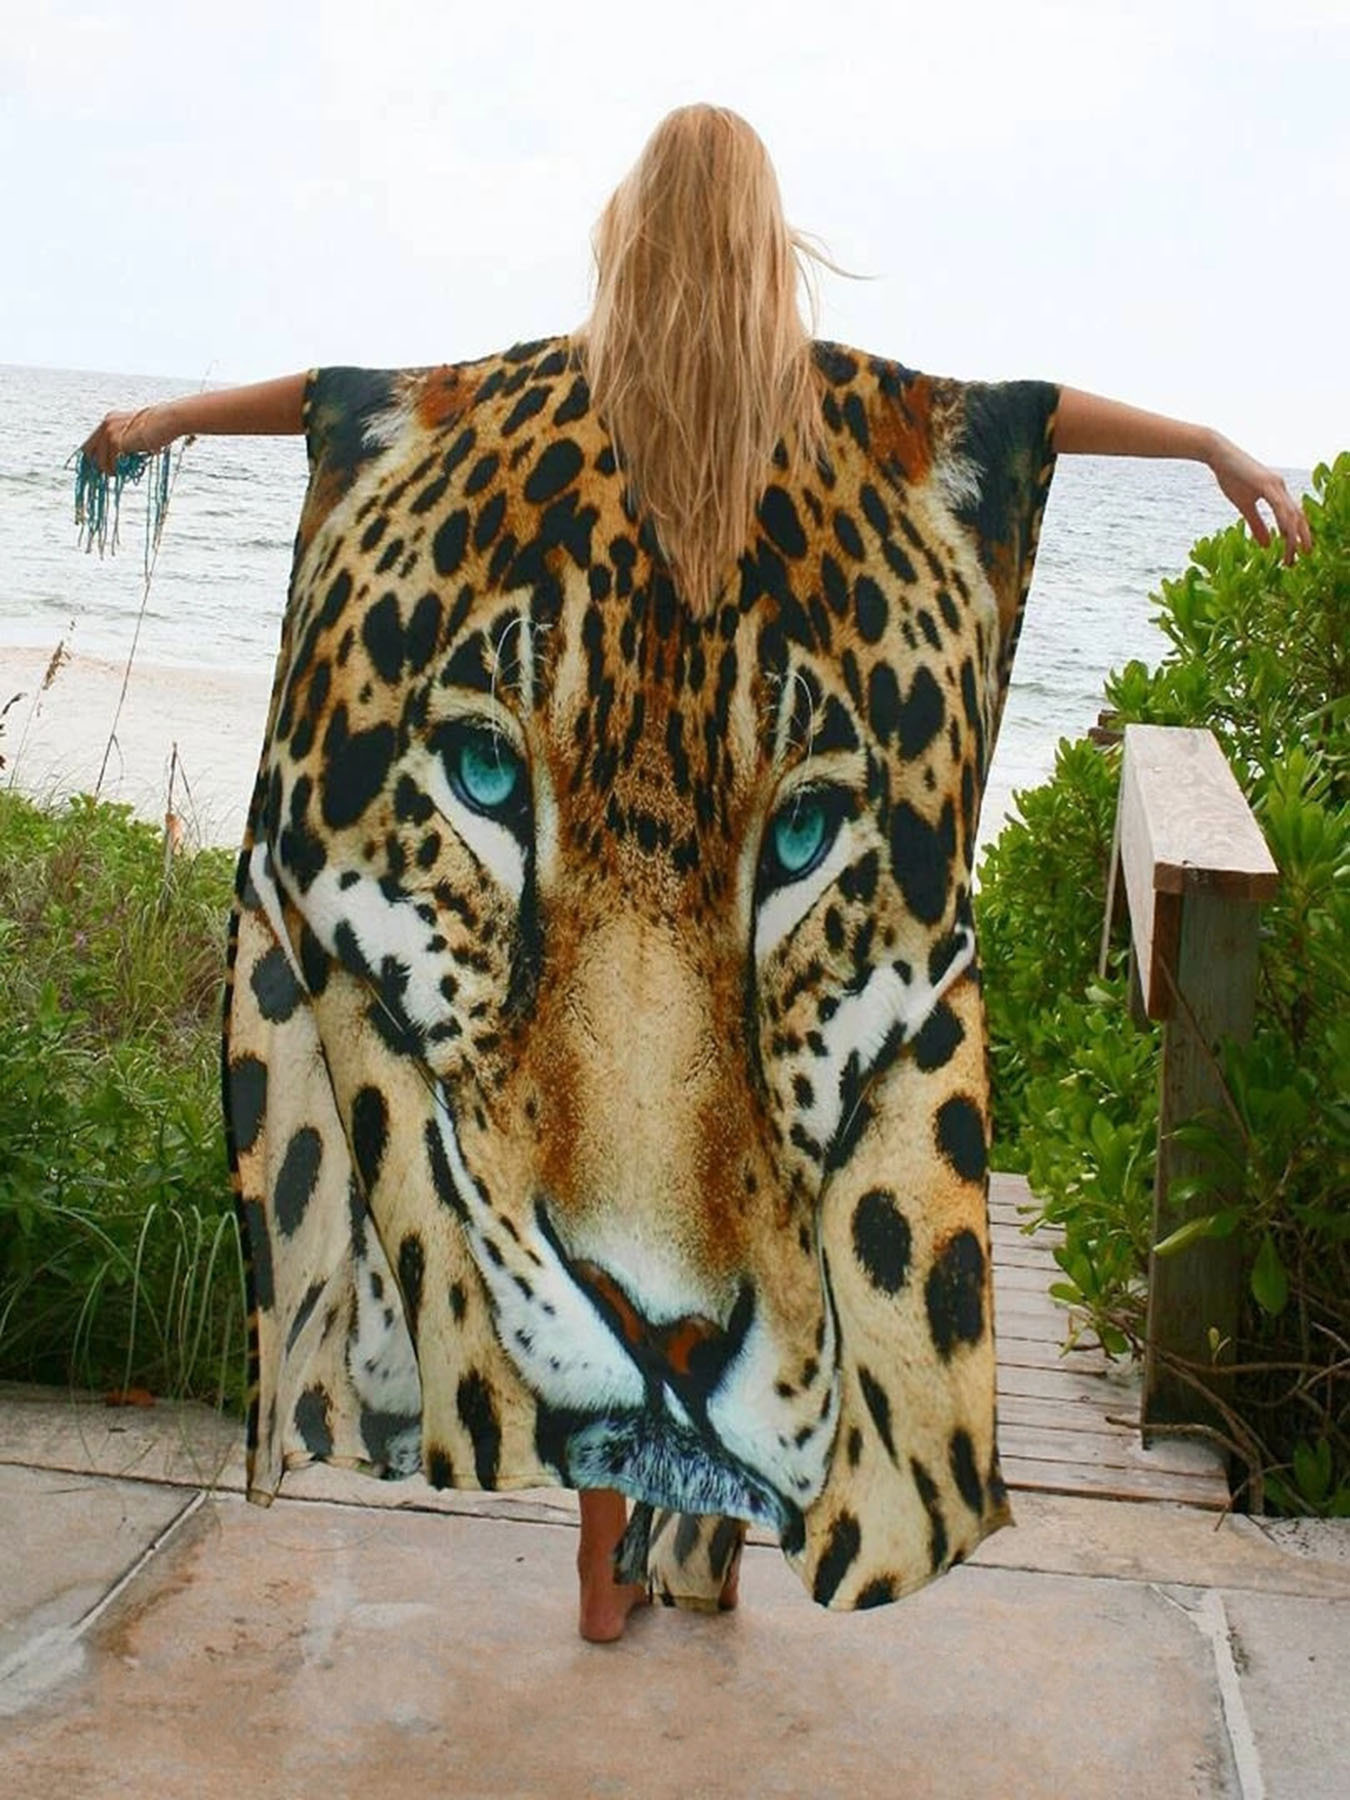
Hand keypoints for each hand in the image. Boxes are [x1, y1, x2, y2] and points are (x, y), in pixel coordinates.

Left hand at [80, 405, 172, 475]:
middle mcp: (106, 424)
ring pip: (98, 460)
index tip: (100, 468)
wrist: (168, 420)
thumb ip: (126, 443)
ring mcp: (110, 432)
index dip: (94, 456)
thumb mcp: (137, 434)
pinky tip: (123, 472)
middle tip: (107, 472)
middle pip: (88, 450)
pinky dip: (115, 470)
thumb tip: (120, 461)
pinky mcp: (117, 442)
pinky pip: (110, 463)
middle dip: (96, 464)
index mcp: (110, 420)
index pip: (92, 442)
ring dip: (107, 470)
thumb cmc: (159, 428)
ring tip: (117, 474)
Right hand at [1209, 435, 1311, 564]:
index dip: (1297, 536)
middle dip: (1301, 540)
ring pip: (1292, 514)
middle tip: (1299, 560)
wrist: (1219, 455)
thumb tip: (1267, 545)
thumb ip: (1256, 524)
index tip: (1294, 555)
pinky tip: (1285, 534)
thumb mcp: (1244, 506)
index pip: (1293, 518)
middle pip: (1298, 517)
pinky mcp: (1267, 483)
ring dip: (1293, 536)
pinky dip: (1284, 521)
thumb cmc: (1231, 476)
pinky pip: (1280, 506)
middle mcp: (1281, 488)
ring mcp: (1276, 485)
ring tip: (1292, 554)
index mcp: (1278, 493)